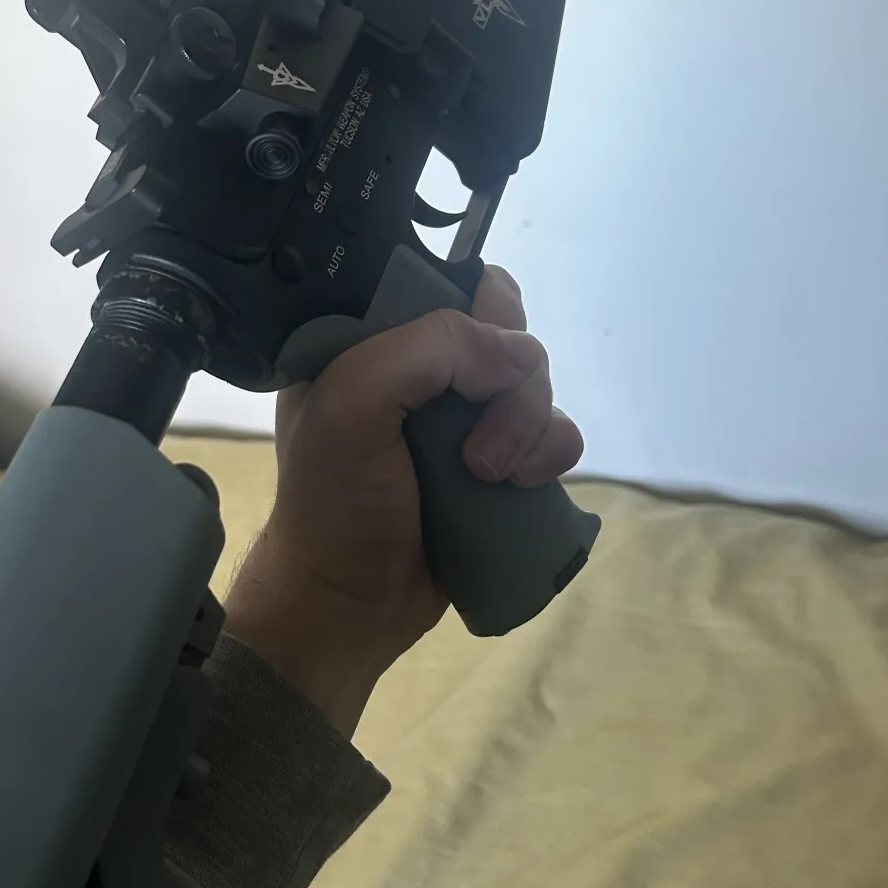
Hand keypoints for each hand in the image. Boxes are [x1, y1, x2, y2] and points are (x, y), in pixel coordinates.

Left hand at [224, 266, 582, 736]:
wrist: (350, 604)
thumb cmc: (334, 502)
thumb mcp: (353, 403)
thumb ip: (428, 350)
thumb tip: (517, 352)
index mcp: (370, 338)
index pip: (446, 283)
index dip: (477, 310)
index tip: (473, 358)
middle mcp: (420, 371)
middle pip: (505, 330)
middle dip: (509, 380)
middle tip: (475, 431)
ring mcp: (461, 418)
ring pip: (535, 382)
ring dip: (527, 424)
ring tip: (488, 473)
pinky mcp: (497, 463)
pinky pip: (554, 432)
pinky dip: (550, 452)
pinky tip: (518, 485)